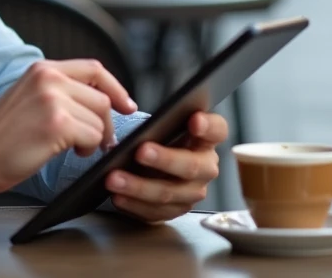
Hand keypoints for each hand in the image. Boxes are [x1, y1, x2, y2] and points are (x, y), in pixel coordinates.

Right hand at [0, 59, 137, 193]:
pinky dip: (88, 150)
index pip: (93, 69)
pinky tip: (70, 153)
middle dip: (106, 124)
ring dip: (94, 140)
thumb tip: (98, 101)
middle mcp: (49, 78)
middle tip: (98, 142)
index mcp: (42, 69)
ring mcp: (54, 100)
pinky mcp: (58, 124)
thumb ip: (58, 92)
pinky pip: (93, 137)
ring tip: (74, 148)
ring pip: (100, 120)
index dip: (115, 88)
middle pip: (102, 99)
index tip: (126, 105)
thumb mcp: (28, 97)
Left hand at [104, 112, 226, 223]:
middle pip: (192, 166)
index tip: (195, 120)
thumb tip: (139, 124)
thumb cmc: (158, 137)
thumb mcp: (162, 124)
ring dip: (140, 187)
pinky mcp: (176, 210)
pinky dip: (135, 205)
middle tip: (140, 152)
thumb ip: (160, 121)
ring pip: (170, 193)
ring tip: (114, 179)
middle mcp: (205, 167)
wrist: (153, 164)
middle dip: (165, 159)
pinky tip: (118, 196)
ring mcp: (193, 191)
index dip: (208, 126)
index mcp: (205, 139)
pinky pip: (157, 211)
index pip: (217, 129)